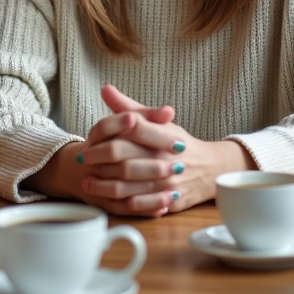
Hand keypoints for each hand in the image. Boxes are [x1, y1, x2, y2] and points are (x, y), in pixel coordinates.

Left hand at [77, 86, 253, 216]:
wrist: (211, 169)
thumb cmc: (178, 143)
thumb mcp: (158, 122)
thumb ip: (129, 107)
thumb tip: (105, 89)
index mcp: (163, 134)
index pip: (131, 129)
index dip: (106, 134)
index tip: (87, 141)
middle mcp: (166, 157)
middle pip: (124, 159)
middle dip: (99, 161)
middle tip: (83, 161)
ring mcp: (168, 181)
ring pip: (128, 185)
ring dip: (103, 185)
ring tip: (87, 183)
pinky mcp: (170, 201)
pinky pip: (140, 205)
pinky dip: (121, 203)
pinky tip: (107, 199)